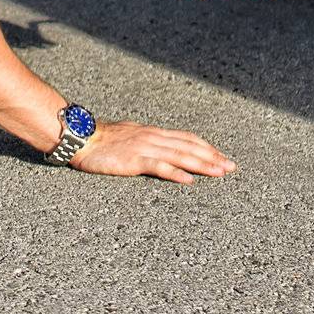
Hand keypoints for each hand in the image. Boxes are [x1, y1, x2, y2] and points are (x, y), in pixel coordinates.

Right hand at [71, 119, 235, 184]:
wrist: (81, 136)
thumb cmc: (102, 139)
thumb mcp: (130, 136)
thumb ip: (147, 141)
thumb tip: (161, 148)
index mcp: (153, 132)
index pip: (186, 138)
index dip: (206, 147)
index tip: (222, 156)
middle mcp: (153, 137)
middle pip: (189, 146)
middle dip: (212, 156)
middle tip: (231, 166)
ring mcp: (145, 147)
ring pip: (180, 155)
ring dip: (202, 164)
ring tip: (219, 172)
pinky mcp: (134, 160)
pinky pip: (159, 166)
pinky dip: (176, 173)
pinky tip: (189, 180)